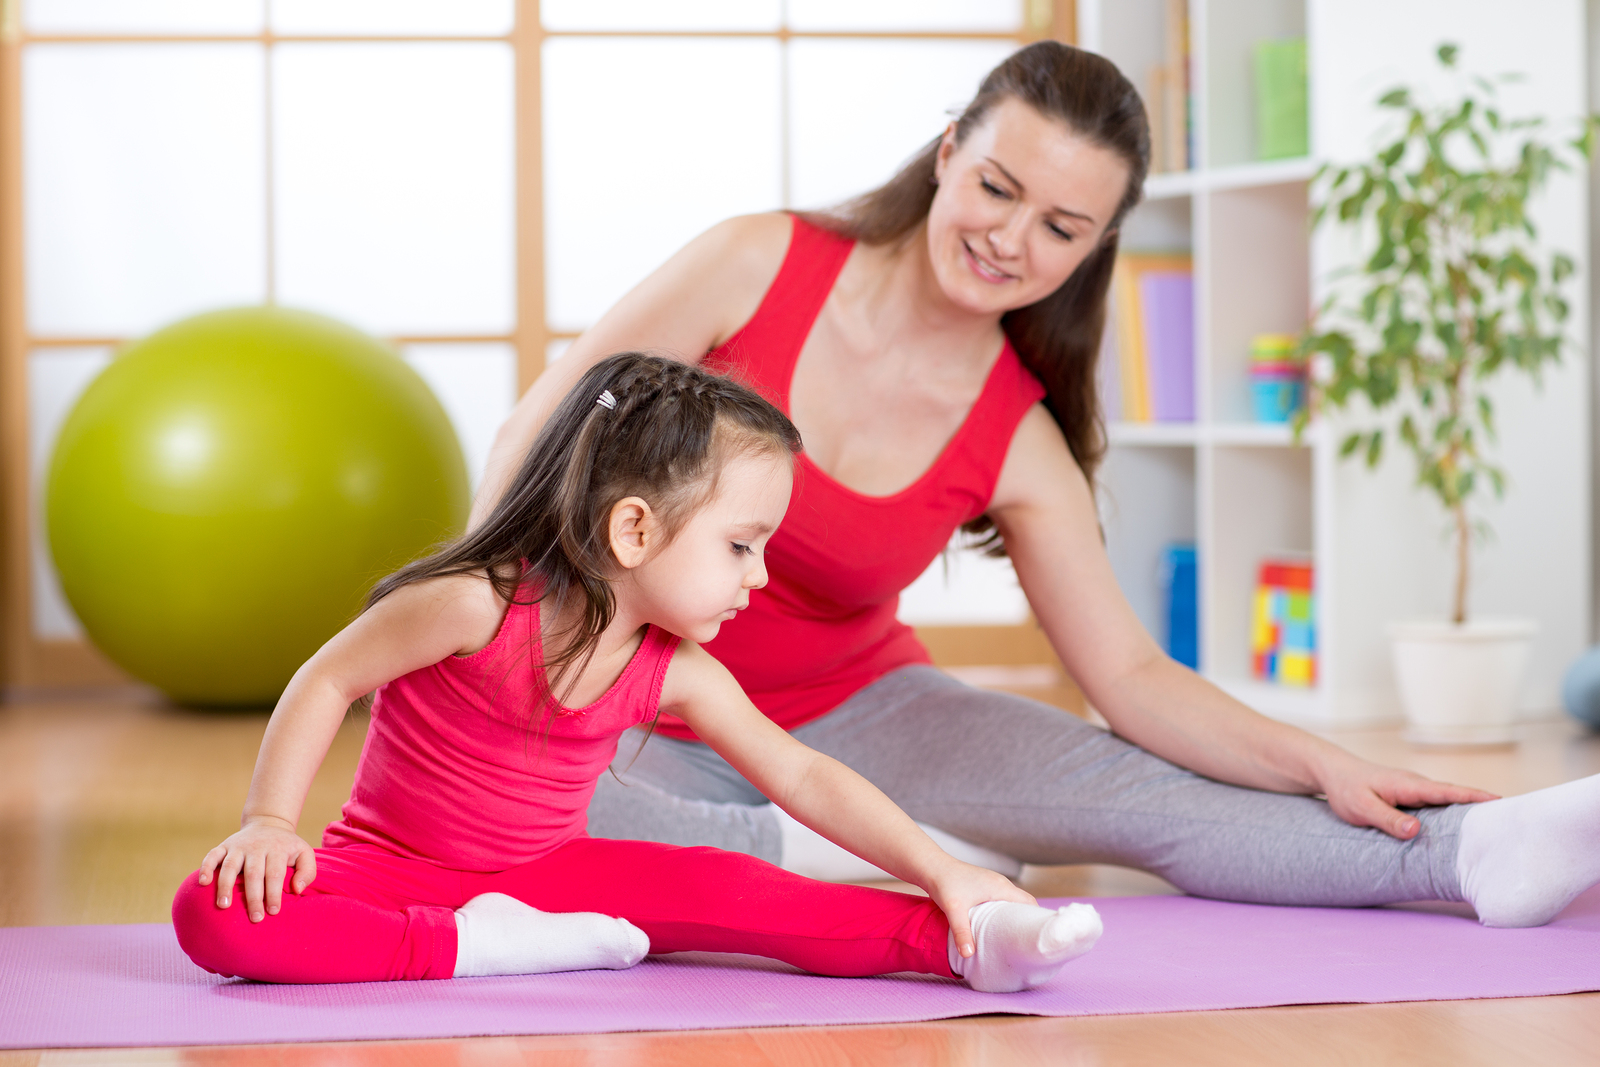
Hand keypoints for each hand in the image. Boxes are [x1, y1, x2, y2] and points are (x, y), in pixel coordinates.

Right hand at [197, 815, 317, 921]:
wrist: (268, 823)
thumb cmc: (287, 846)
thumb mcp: (304, 853)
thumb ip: (307, 871)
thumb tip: (297, 890)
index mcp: (277, 849)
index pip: (275, 874)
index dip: (274, 894)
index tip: (273, 912)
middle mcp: (257, 847)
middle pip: (253, 874)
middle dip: (253, 897)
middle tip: (254, 918)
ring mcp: (239, 846)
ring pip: (230, 866)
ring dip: (225, 886)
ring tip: (224, 906)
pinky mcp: (224, 845)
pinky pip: (212, 855)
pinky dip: (205, 867)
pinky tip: (203, 883)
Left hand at [925, 860, 1036, 959]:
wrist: (931, 866)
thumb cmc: (944, 883)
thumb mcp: (954, 909)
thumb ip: (962, 932)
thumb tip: (969, 955)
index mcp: (1001, 887)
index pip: (1029, 903)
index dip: (1036, 919)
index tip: (1037, 937)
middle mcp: (1000, 883)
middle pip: (1023, 904)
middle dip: (1026, 922)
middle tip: (1025, 944)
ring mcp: (992, 884)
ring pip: (1011, 902)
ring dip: (1013, 918)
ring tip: (1012, 939)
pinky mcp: (983, 886)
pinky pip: (1001, 900)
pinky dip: (1003, 913)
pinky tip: (994, 927)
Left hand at [1319, 756, 1498, 838]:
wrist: (1332, 773)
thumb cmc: (1345, 789)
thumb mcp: (1361, 808)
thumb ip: (1387, 819)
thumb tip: (1416, 830)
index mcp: (1410, 785)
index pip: (1450, 792)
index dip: (1476, 798)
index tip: (1502, 803)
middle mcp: (1418, 785)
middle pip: (1457, 796)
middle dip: (1485, 806)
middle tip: (1515, 822)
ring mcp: (1416, 791)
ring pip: (1449, 802)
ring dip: (1471, 812)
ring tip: (1498, 830)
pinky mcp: (1411, 798)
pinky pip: (1438, 806)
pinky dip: (1454, 814)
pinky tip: (1463, 830)